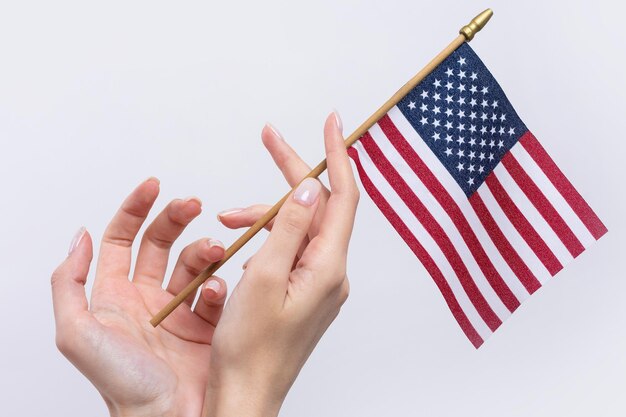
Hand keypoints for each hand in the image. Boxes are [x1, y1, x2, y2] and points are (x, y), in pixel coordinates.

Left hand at [51, 180, 228, 416]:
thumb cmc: (121, 384)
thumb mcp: (76, 333)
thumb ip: (68, 282)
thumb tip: (81, 236)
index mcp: (114, 296)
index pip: (122, 240)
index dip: (135, 210)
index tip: (154, 186)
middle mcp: (146, 299)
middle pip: (161, 243)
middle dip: (175, 217)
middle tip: (193, 204)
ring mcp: (178, 311)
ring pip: (192, 263)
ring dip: (203, 250)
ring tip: (214, 250)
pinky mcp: (206, 324)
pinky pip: (215, 292)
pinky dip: (218, 285)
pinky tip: (215, 291)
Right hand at [205, 112, 358, 416]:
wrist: (245, 396)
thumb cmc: (250, 349)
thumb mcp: (262, 278)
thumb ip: (289, 228)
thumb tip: (310, 187)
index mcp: (327, 266)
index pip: (342, 196)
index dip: (337, 155)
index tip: (330, 121)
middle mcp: (330, 272)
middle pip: (318, 206)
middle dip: (291, 173)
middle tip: (268, 139)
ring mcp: (318, 283)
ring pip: (298, 228)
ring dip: (265, 215)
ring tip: (227, 221)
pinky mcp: (303, 292)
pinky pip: (290, 251)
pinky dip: (266, 239)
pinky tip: (241, 249)